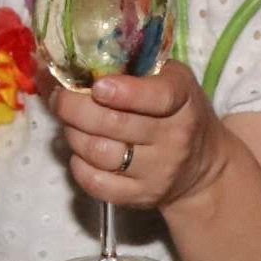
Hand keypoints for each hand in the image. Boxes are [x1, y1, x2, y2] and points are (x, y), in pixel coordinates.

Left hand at [44, 61, 232, 212]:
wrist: (202, 166)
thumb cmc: (174, 112)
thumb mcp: (168, 80)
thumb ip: (128, 69)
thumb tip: (58, 64)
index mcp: (182, 100)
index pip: (158, 96)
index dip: (124, 92)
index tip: (98, 86)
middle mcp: (174, 138)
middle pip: (114, 124)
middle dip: (74, 107)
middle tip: (59, 98)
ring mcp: (158, 171)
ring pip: (99, 152)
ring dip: (73, 134)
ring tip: (70, 124)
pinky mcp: (141, 196)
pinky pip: (96, 183)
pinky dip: (78, 165)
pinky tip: (80, 152)